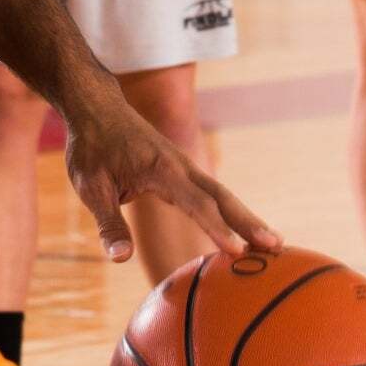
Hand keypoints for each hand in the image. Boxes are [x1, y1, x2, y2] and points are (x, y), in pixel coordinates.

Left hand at [61, 96, 279, 263]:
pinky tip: (244, 231)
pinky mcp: (182, 171)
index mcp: (161, 169)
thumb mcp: (90, 186)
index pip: (195, 203)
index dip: (216, 228)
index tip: (236, 251)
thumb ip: (108, 223)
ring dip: (247, 217)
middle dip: (248, 221)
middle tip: (275, 246)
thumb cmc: (91, 147)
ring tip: (274, 245)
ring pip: (222, 194)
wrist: (97, 107)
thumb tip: (120, 258)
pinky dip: (231, 212)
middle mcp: (181, 166)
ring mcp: (185, 167)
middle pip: (222, 197)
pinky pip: (211, 194)